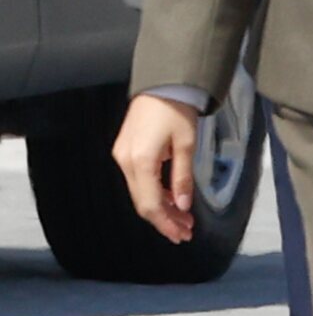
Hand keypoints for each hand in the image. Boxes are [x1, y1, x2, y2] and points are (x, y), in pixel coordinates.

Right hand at [112, 94, 197, 242]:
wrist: (163, 80)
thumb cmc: (177, 107)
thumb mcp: (187, 143)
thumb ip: (183, 177)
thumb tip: (183, 206)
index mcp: (141, 160)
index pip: (150, 205)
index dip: (166, 224)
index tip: (182, 235)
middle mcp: (126, 161)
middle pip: (142, 202)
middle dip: (164, 219)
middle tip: (186, 231)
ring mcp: (122, 155)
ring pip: (140, 193)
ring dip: (160, 207)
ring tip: (183, 217)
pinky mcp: (125, 150)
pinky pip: (138, 179)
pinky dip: (154, 192)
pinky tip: (170, 198)